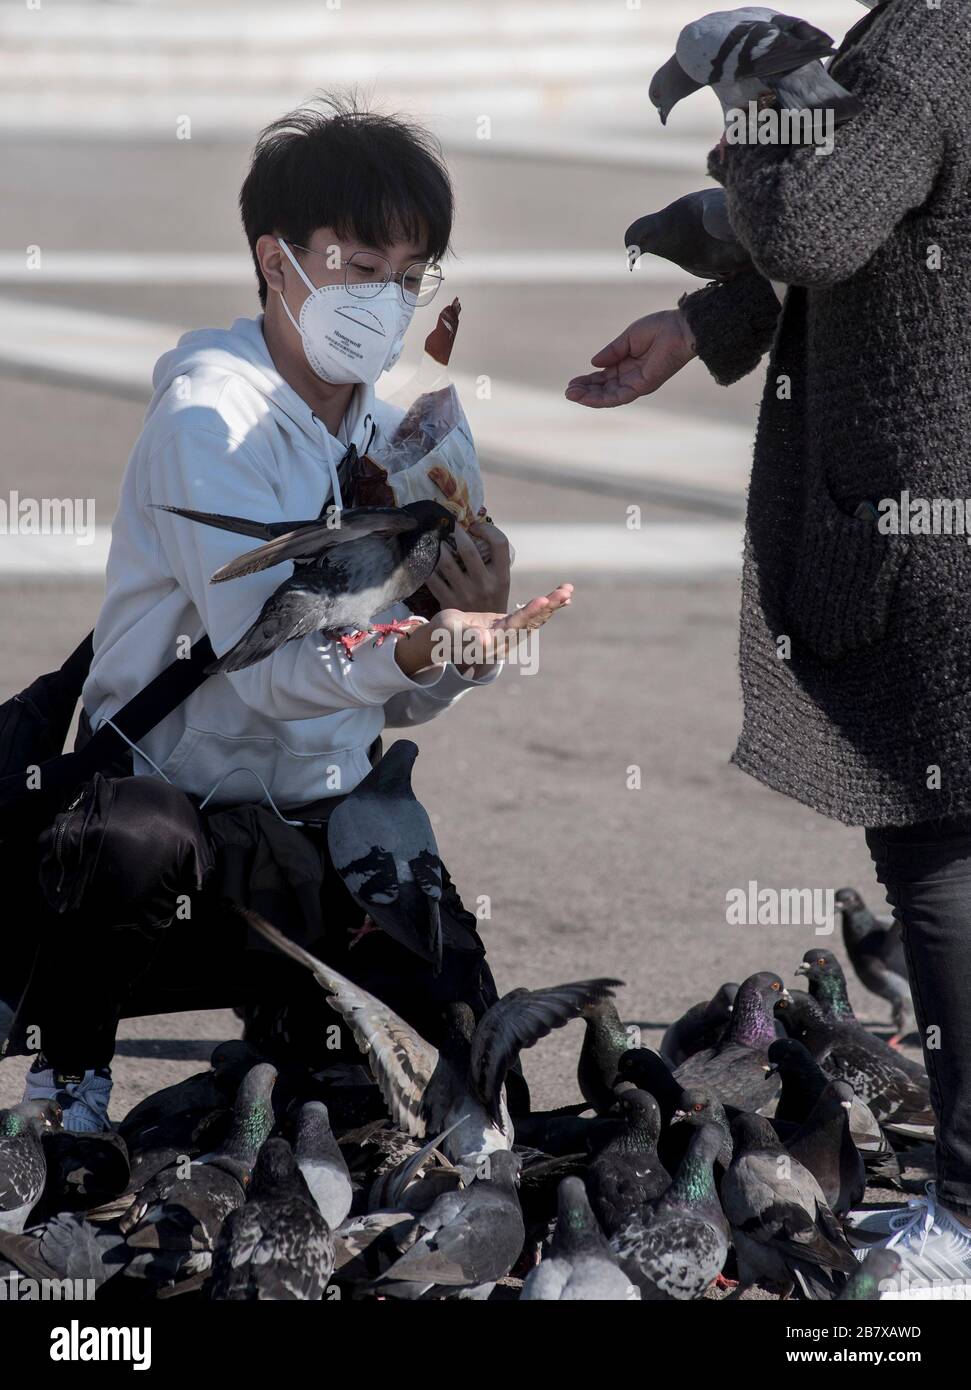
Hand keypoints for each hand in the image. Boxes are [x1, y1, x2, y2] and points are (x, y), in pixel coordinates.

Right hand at [393, 584, 573, 677]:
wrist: (442, 640)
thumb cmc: (443, 635)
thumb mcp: (452, 634)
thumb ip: (469, 638)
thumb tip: (486, 641)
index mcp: (493, 642)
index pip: (516, 626)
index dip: (529, 614)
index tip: (543, 601)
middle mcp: (506, 641)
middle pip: (532, 623)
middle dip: (549, 607)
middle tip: (566, 592)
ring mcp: (510, 634)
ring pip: (536, 619)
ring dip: (552, 604)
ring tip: (568, 590)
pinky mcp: (511, 625)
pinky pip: (533, 615)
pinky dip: (547, 605)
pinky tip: (562, 597)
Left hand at [425, 520, 511, 613]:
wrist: (484, 635)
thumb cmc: (491, 600)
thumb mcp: (501, 583)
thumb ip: (493, 562)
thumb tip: (474, 531)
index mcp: (502, 577)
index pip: (500, 543)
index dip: (488, 529)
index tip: (477, 527)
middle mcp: (485, 584)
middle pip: (469, 550)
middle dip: (458, 533)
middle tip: (452, 526)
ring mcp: (465, 593)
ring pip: (446, 561)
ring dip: (440, 547)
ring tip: (438, 541)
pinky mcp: (448, 601)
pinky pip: (433, 577)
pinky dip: (429, 565)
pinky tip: (429, 559)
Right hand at [565, 309, 696, 408]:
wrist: (680, 328)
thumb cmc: (660, 328)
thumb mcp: (628, 338)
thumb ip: (612, 351)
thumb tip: (593, 363)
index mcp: (627, 364)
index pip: (604, 378)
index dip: (588, 381)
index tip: (572, 383)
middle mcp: (631, 377)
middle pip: (604, 389)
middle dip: (585, 391)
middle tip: (568, 392)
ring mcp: (638, 383)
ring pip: (609, 396)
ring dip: (590, 398)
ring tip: (571, 396)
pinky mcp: (644, 386)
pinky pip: (620, 396)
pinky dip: (603, 398)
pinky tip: (588, 397)